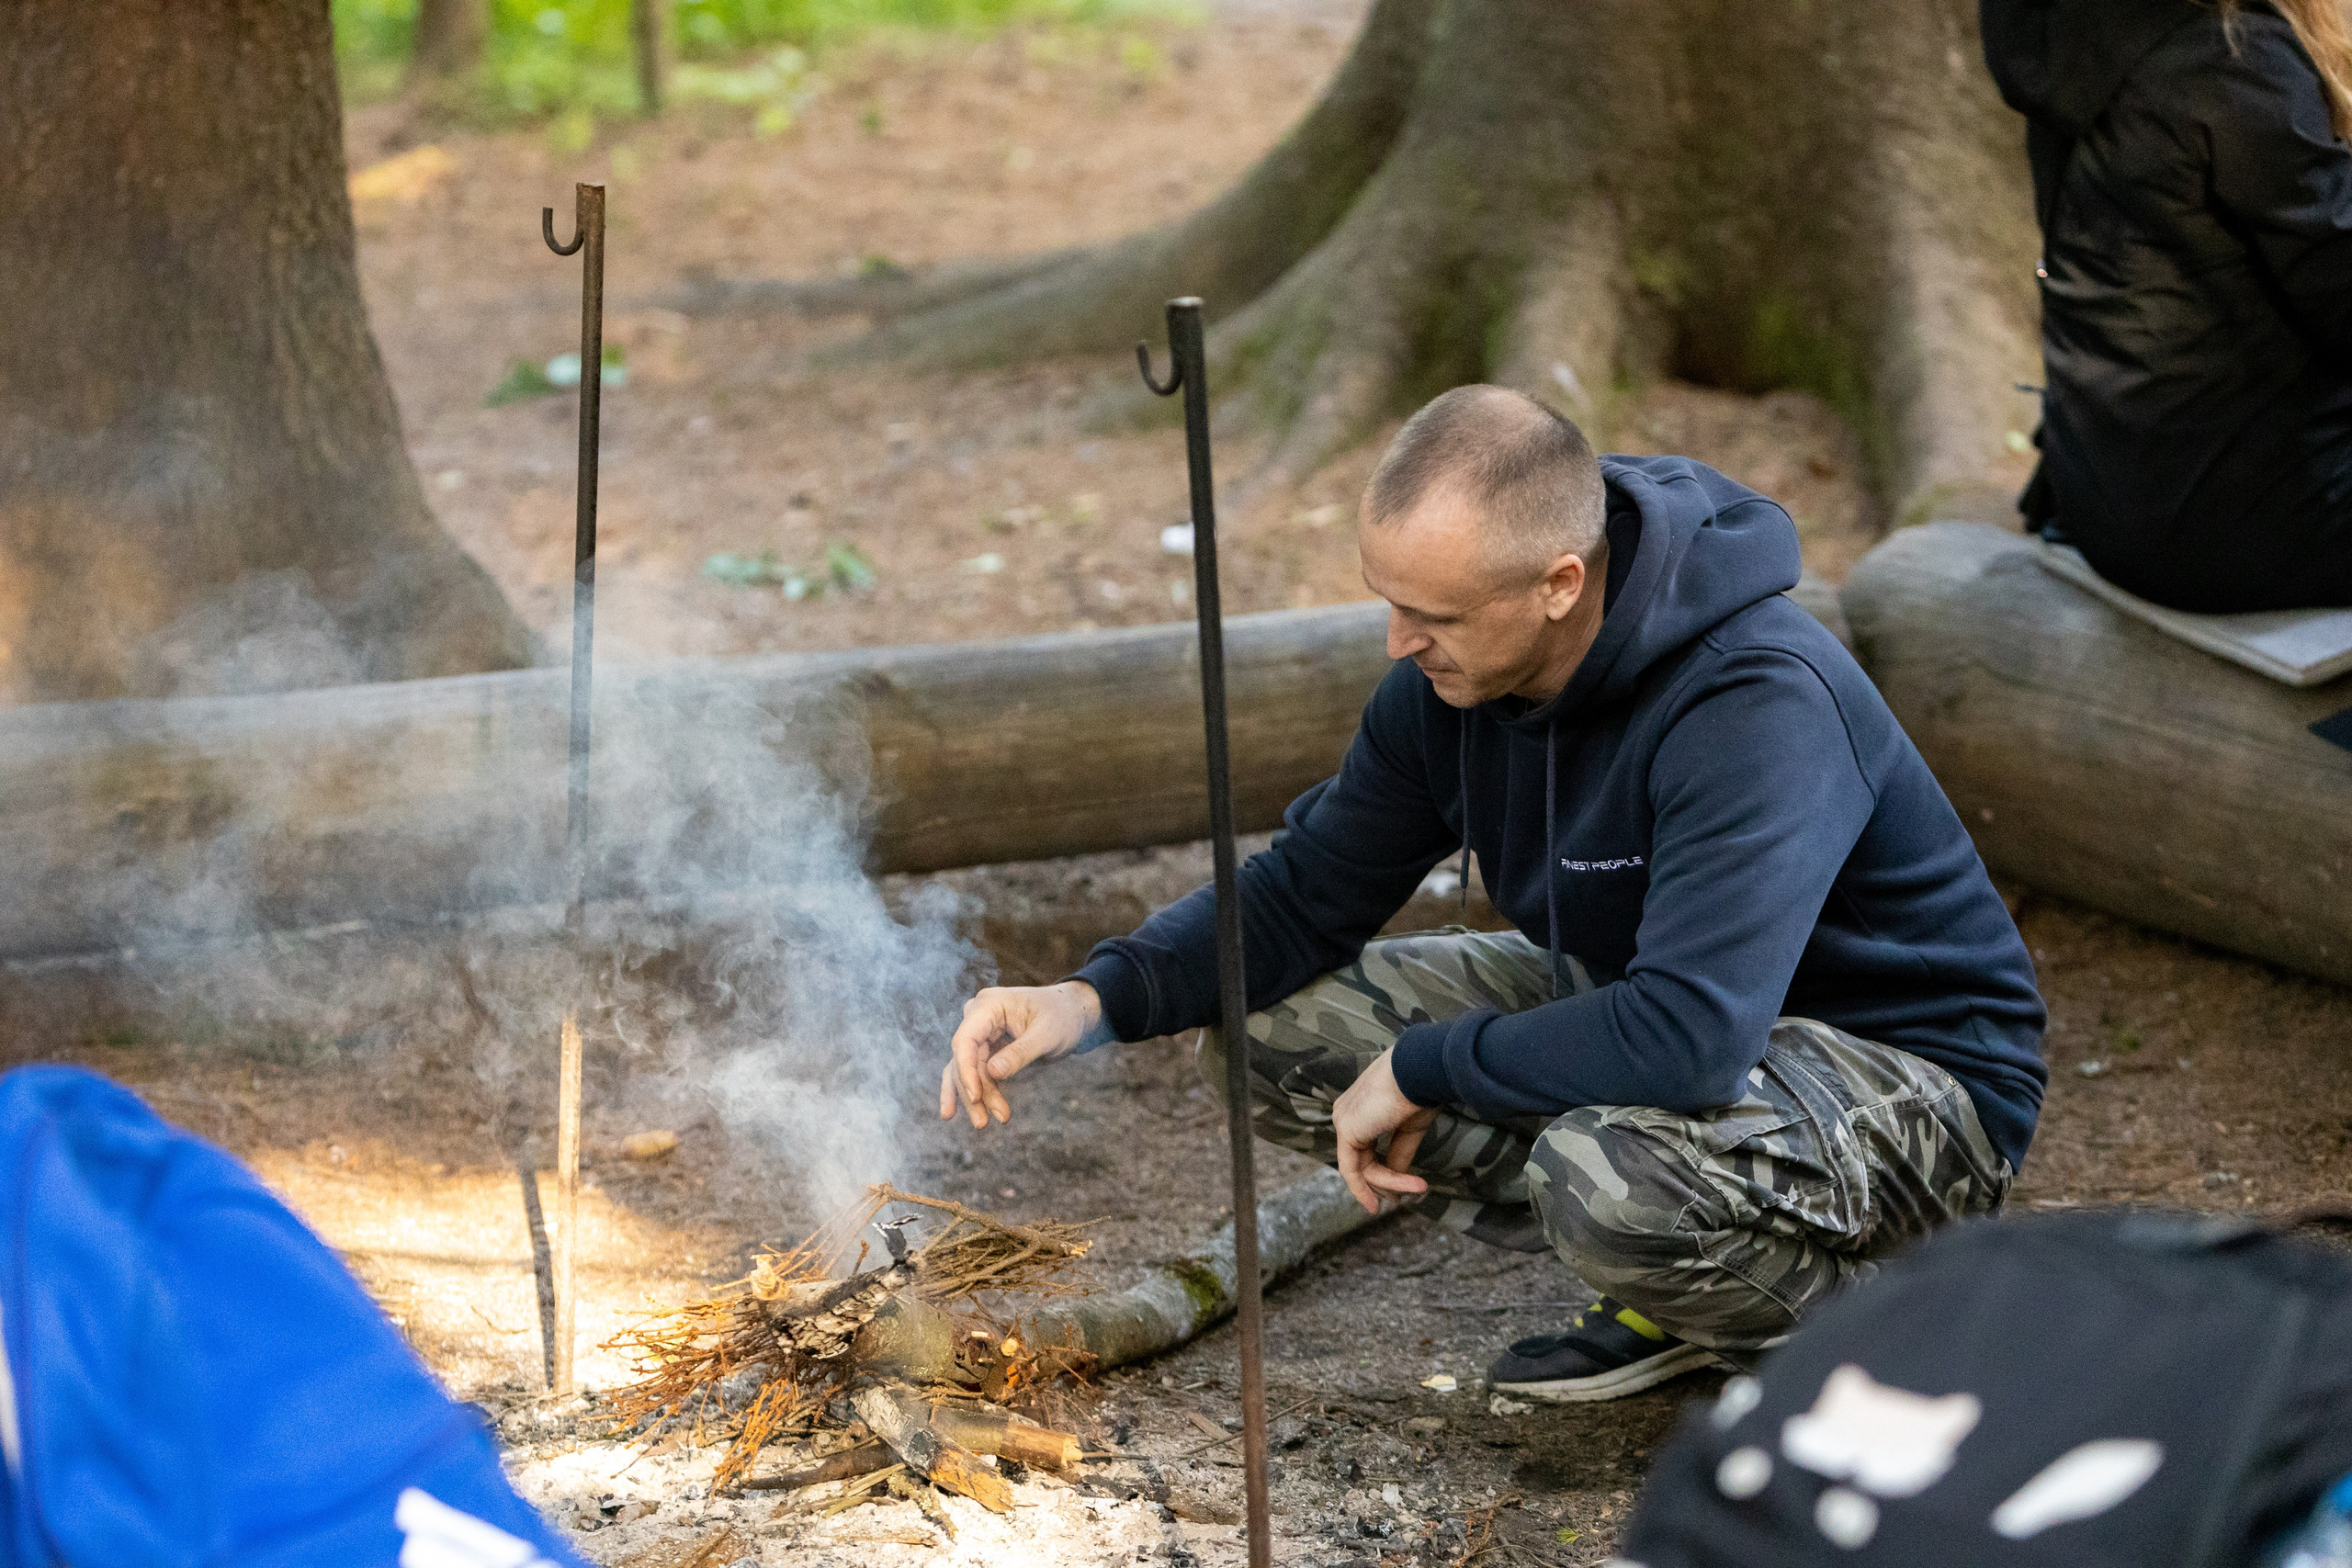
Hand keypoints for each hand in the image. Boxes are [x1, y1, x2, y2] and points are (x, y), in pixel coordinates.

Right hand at [939, 981, 1098, 1128]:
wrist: (1072, 1013)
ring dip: (974, 1098)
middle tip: (984, 1123)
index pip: (966, 1040)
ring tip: (983, 1124)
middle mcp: (978, 1017)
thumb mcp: (1047, 1034)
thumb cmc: (1062, 1016)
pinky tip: (966, 1113)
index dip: (966, 1070)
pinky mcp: (986, 1049)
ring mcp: (981, 1033)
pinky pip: (975, 1072)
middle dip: (974, 1092)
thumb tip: (992, 1073)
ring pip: (967, 1069)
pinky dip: (977, 1092)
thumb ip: (1021, 1053)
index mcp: (989, 1005)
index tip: (975, 1097)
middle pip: (964, 1059)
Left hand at [1330, 1049, 1437, 1214]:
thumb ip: (1399, 1153)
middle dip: (1380, 1184)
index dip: (1379, 1171)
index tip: (1397, 1191)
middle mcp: (1346, 1112)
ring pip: (1360, 1166)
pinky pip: (1356, 1168)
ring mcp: (1343, 1120)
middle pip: (1359, 1159)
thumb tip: (1397, 1179)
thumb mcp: (1410, 1127)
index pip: (1364, 1146)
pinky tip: (1385, 1200)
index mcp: (1361, 1107)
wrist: (1419, 1072)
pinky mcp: (1346, 1129)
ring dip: (1389, 1183)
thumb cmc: (1420, 1091)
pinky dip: (1371, 1185)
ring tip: (1418, 1188)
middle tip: (1398, 1201)